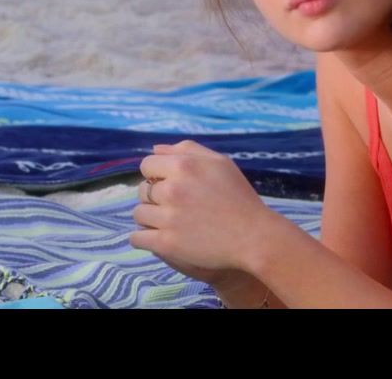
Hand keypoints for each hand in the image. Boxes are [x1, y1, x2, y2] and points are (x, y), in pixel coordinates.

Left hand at [128, 140, 275, 276]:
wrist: (254, 237)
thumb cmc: (239, 198)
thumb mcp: (220, 163)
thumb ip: (187, 149)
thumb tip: (155, 149)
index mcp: (184, 166)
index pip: (147, 165)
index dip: (156, 174)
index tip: (170, 185)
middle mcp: (173, 189)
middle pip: (142, 190)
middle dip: (154, 197)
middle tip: (175, 207)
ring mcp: (168, 218)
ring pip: (138, 214)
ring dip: (149, 218)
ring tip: (169, 223)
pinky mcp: (167, 243)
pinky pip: (137, 238)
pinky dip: (143, 238)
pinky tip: (157, 238)